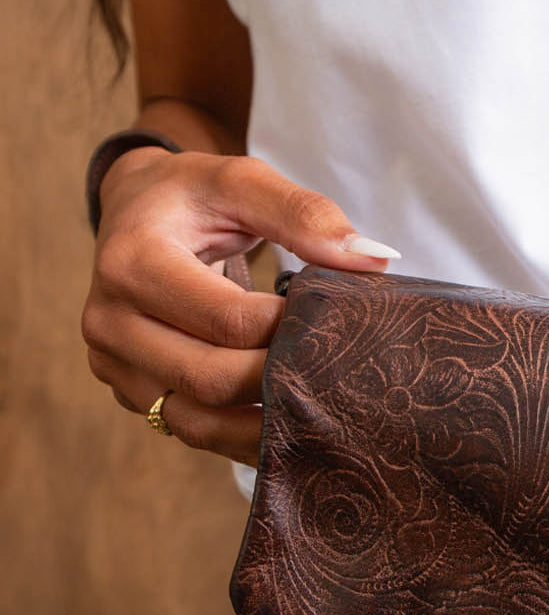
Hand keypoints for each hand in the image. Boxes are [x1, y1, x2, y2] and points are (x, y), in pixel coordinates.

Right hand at [81, 146, 401, 465]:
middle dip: (280, 379)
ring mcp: (115, 364)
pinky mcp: (132, 392)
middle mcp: (108, 320)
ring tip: (317, 403)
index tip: (327, 318)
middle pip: (211, 380)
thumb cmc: (195, 195)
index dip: (290, 327)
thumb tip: (374, 258)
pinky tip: (287, 419)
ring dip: (264, 422)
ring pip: (197, 423)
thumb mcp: (244, 182)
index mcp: (132, 261)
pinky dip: (243, 433)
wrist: (137, 212)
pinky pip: (192, 430)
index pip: (228, 320)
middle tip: (331, 366)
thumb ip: (306, 215)